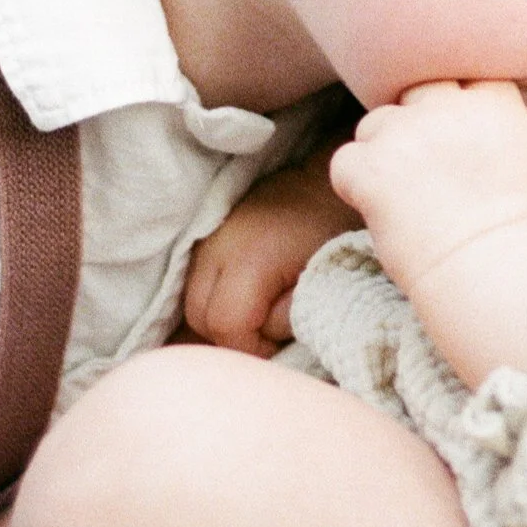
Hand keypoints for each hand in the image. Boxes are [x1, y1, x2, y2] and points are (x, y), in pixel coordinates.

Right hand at [185, 150, 357, 354]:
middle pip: (199, 316)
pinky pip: (193, 281)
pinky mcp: (203, 233)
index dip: (252, 347)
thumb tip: (265, 342)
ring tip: (258, 314)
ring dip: (220, 317)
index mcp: (250, 256)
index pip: (225, 325)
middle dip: (232, 335)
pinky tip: (243, 297)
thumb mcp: (326, 280)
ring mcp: (205, 236)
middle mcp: (217, 244)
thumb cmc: (335, 228)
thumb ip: (292, 317)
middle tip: (268, 333)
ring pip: (191, 301)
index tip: (280, 344)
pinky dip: (213, 297)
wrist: (325, 180)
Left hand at [330, 81, 526, 298]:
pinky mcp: (371, 169)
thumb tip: (492, 119)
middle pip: (418, 91)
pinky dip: (354, 182)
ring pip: (376, 122)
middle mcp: (445, 107)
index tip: (457, 130)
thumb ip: (507, 123)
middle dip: (418, 119)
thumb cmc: (523, 225)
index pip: (467, 76)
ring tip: (401, 190)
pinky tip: (375, 205)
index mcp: (491, 102)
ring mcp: (404, 135)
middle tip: (425, 160)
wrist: (493, 266)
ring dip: (383, 148)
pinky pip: (345, 162)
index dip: (458, 101)